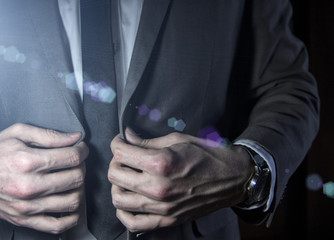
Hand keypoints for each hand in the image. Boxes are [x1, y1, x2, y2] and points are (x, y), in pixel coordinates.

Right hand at [0, 123, 87, 233]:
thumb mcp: (17, 134)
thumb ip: (49, 135)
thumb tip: (75, 137)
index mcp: (28, 162)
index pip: (72, 157)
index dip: (82, 151)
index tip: (81, 149)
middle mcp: (29, 186)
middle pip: (76, 178)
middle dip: (81, 167)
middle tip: (76, 163)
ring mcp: (28, 206)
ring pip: (72, 201)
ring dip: (80, 189)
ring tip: (73, 180)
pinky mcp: (25, 219)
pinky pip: (57, 226)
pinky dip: (72, 217)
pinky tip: (72, 203)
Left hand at [108, 128, 253, 232]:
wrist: (232, 178)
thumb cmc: (207, 156)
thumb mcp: (178, 141)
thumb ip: (148, 142)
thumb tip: (128, 137)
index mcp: (161, 163)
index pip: (121, 153)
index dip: (117, 143)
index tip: (120, 141)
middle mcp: (158, 187)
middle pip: (115, 175)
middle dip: (116, 161)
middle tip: (124, 157)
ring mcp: (161, 207)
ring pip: (118, 199)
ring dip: (117, 185)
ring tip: (126, 177)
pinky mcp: (167, 220)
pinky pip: (133, 223)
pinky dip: (124, 212)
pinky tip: (128, 200)